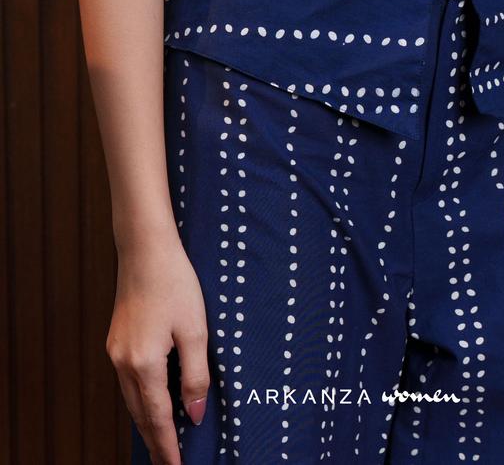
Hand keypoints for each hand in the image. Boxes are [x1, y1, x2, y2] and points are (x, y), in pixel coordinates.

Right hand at [106, 227, 209, 464]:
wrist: (146, 251)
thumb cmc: (175, 284)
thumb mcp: (194, 330)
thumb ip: (195, 375)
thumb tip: (194, 414)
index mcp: (143, 364)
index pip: (156, 417)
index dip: (168, 445)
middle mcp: (122, 362)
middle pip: (138, 413)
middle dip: (154, 439)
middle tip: (169, 460)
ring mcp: (115, 351)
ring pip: (131, 398)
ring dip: (146, 419)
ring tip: (163, 436)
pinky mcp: (116, 339)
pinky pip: (128, 380)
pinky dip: (141, 398)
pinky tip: (153, 399)